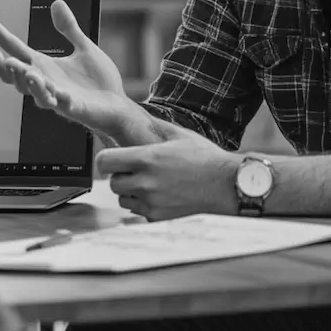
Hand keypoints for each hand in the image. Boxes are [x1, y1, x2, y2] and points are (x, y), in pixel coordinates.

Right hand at [0, 0, 130, 134]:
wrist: (117, 105)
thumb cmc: (99, 81)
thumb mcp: (84, 48)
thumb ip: (69, 28)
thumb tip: (57, 3)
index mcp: (44, 66)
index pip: (14, 47)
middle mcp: (45, 81)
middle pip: (15, 75)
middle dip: (3, 66)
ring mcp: (57, 96)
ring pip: (34, 92)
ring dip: (27, 83)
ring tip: (26, 70)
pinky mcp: (73, 107)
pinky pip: (62, 104)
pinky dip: (58, 98)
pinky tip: (60, 91)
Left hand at [96, 120, 241, 220]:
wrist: (226, 184)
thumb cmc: (205, 158)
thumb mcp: (179, 135)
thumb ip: (154, 127)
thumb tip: (138, 115)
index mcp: (147, 158)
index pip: (105, 162)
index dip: (106, 160)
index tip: (112, 159)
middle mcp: (146, 182)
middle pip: (111, 182)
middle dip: (119, 175)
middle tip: (134, 170)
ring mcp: (151, 201)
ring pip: (122, 199)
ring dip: (129, 191)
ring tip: (148, 182)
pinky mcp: (158, 216)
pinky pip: (137, 211)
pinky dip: (142, 204)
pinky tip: (158, 194)